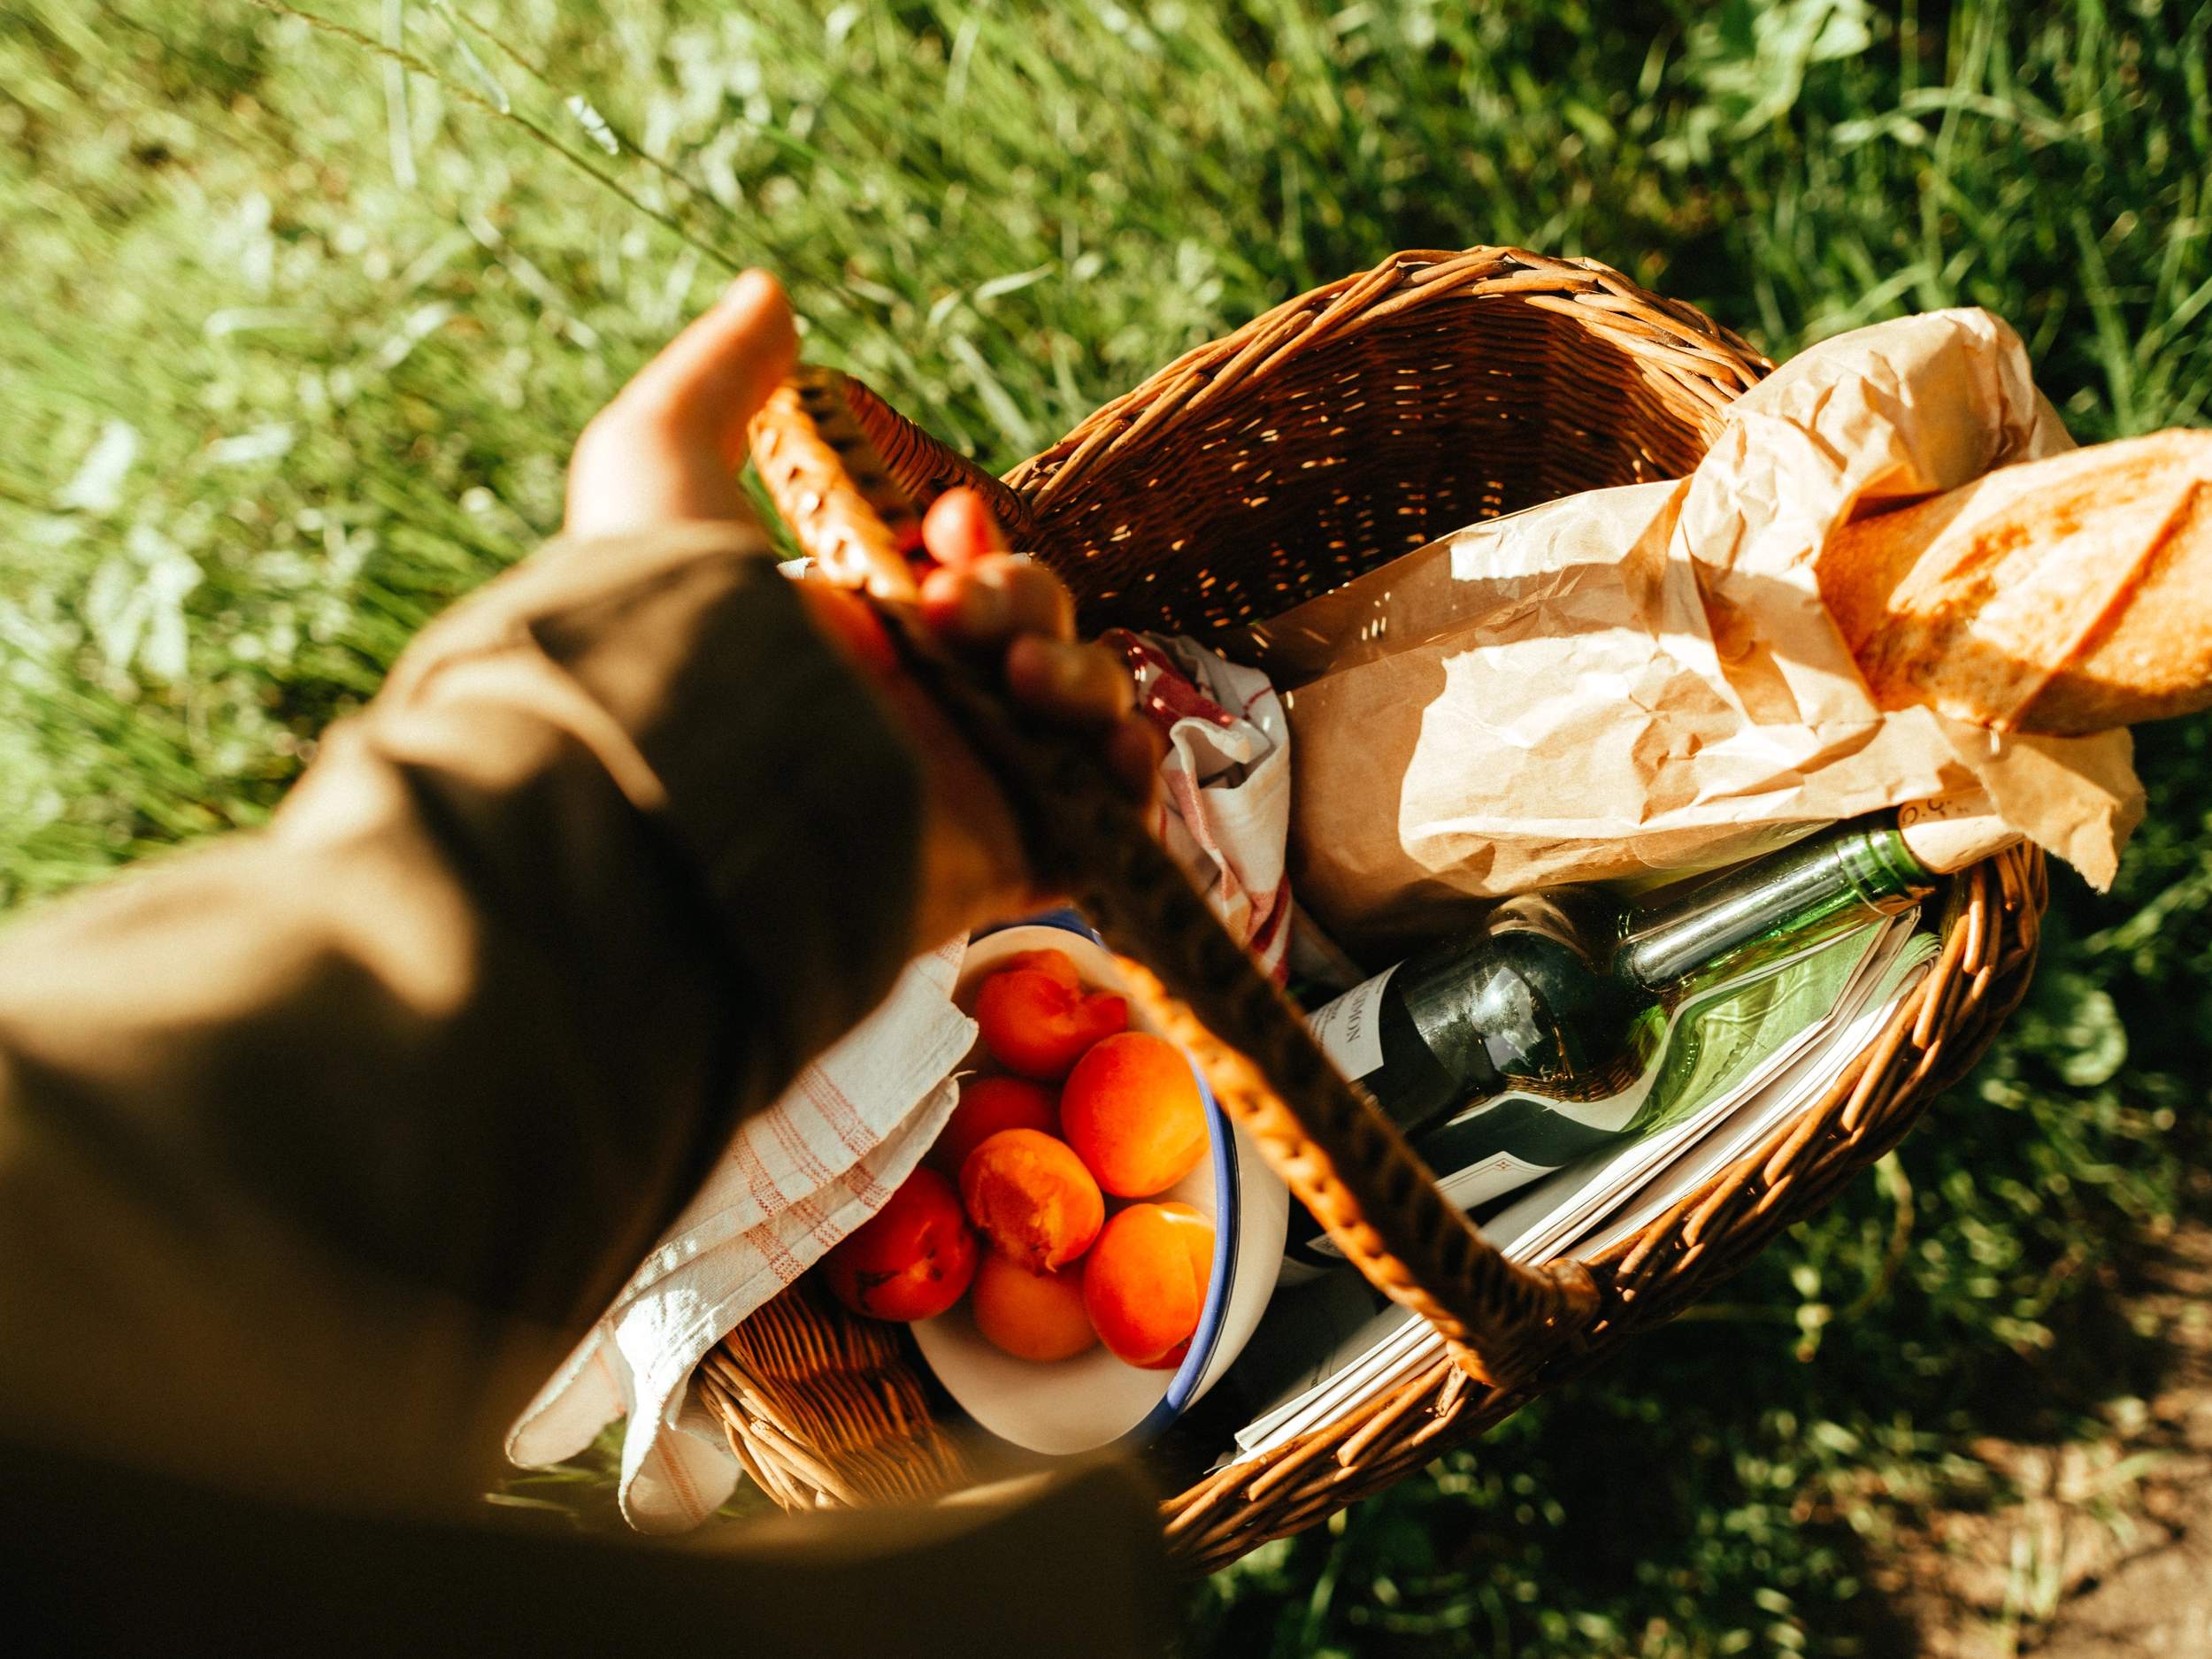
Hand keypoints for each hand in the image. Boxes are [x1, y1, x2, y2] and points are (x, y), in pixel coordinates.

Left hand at [565, 270, 1161, 955]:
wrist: (701, 782)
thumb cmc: (675, 632)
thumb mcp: (655, 472)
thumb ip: (712, 383)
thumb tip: (767, 290)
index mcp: (851, 643)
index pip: (963, 585)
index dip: (982, 549)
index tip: (948, 527)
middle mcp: (911, 719)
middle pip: (1039, 639)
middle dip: (1028, 599)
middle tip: (960, 610)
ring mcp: (966, 794)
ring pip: (1087, 719)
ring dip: (1084, 679)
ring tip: (1020, 681)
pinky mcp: (1007, 861)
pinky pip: (1113, 826)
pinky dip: (1135, 785)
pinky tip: (1110, 752)